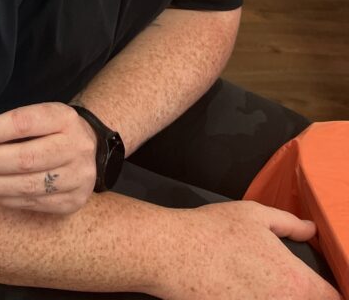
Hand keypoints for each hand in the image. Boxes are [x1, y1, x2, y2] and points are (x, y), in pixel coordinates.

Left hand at [0, 101, 96, 213]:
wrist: (90, 149)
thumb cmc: (53, 130)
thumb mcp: (40, 116)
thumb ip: (10, 126)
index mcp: (64, 118)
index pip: (23, 124)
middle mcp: (75, 148)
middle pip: (25, 158)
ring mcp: (77, 178)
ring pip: (26, 186)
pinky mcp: (72, 202)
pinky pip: (31, 204)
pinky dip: (3, 199)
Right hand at [156, 201, 340, 299]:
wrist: (174, 253)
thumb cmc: (215, 230)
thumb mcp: (255, 215)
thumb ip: (289, 224)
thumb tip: (311, 229)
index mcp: (296, 282)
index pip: (332, 299)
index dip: (331, 294)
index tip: (321, 288)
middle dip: (303, 297)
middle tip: (286, 284)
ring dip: (277, 299)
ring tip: (260, 286)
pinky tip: (242, 293)